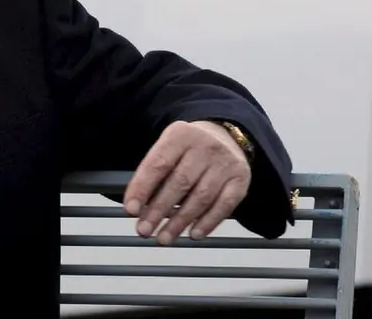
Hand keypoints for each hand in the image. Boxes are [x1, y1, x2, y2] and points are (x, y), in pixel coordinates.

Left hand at [123, 120, 250, 244]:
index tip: (131, 210)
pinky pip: (224, 205)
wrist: (224, 137)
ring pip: (201, 198)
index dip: (142, 188)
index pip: (157, 164)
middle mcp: (205, 147)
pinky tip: (193, 234)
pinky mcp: (240, 180)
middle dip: (158, 211)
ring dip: (180, 222)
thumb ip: (154, 172)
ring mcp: (225, 163)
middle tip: (144, 230)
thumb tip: (138, 207)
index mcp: (180, 135)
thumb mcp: (168, 148)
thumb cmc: (187, 149)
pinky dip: (208, 222)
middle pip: (179, 183)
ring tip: (164, 237)